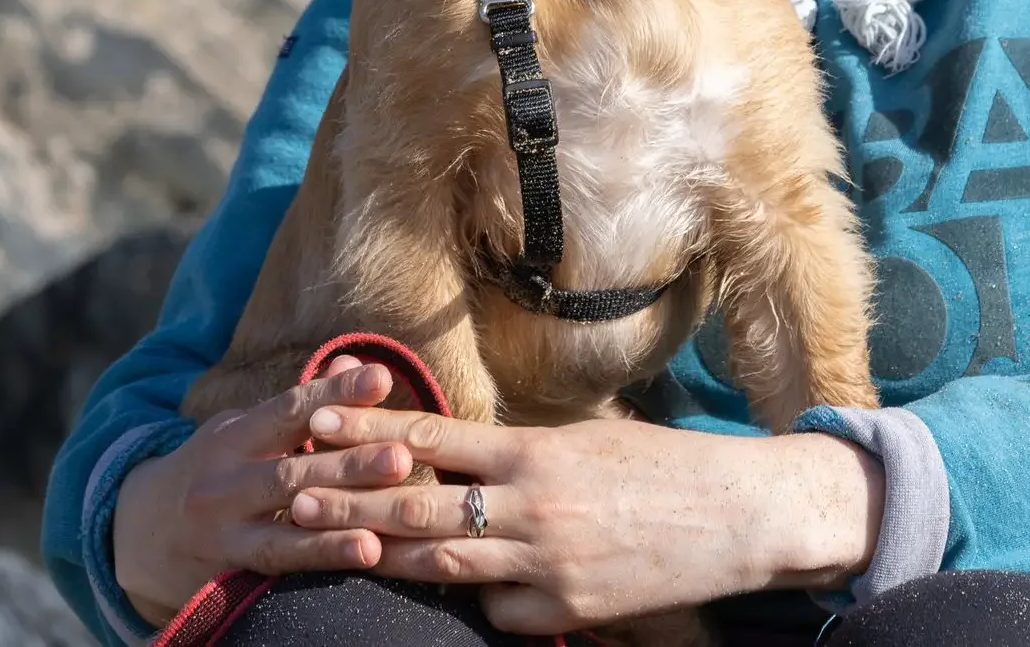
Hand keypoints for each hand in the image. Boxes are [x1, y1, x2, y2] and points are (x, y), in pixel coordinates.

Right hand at [110, 358, 410, 623]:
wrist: (136, 536)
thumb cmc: (213, 471)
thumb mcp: (243, 430)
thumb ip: (299, 405)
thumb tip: (353, 362)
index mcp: (233, 437)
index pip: (288, 409)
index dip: (335, 393)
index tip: (381, 378)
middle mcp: (224, 482)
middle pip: (291, 471)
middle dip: (349, 464)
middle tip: (402, 456)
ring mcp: (224, 530)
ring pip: (286, 523)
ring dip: (341, 520)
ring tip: (388, 516)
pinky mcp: (228, 571)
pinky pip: (279, 565)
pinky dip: (321, 559)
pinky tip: (365, 554)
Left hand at [286, 407, 885, 634]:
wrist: (738, 514)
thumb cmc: (664, 467)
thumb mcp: (590, 439)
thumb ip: (522, 453)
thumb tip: (462, 453)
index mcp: (536, 451)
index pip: (432, 437)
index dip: (369, 430)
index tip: (317, 419)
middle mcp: (530, 506)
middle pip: (416, 503)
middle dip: (348, 499)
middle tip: (291, 492)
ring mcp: (544, 563)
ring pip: (439, 562)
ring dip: (382, 552)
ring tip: (327, 545)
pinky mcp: (563, 609)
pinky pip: (494, 610)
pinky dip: (473, 599)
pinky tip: (454, 591)